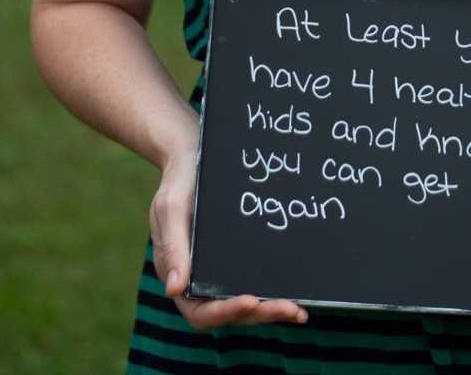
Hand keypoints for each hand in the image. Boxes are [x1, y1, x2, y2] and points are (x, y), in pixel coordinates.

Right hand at [149, 136, 308, 330]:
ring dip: (271, 310)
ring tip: (300, 311)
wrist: (193, 156)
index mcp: (180, 275)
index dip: (225, 311)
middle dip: (260, 314)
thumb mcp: (170, 209)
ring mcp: (220, 272)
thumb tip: (174, 289)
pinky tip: (299, 294)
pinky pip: (255, 281)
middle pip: (229, 312)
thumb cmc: (178, 183)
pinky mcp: (238, 259)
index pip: (200, 311)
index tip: (250, 301)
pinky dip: (274, 291)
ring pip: (246, 303)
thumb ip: (173, 247)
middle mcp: (200, 281)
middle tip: (291, 310)